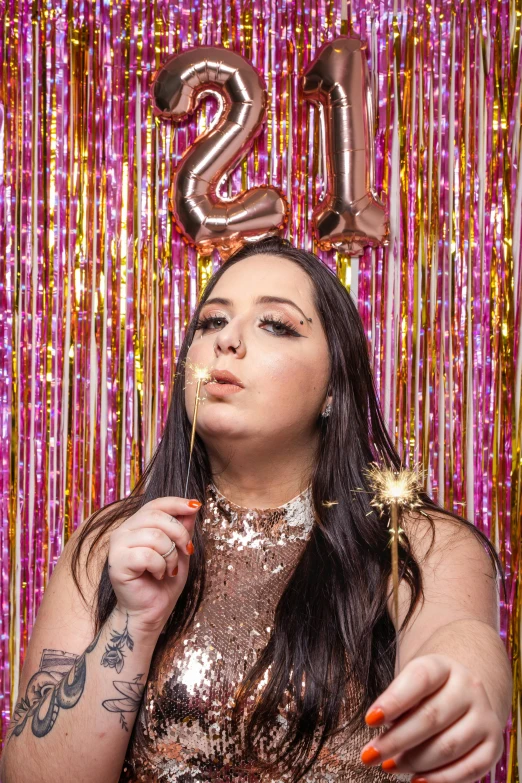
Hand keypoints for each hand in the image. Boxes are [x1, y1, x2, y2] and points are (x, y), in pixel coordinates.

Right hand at [107, 496, 201, 634]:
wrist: (151, 612)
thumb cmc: (163, 583)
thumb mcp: (180, 551)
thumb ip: (183, 529)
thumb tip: (192, 507)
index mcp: (136, 525)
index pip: (156, 504)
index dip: (177, 503)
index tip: (196, 506)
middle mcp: (123, 531)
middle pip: (157, 516)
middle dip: (179, 533)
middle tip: (187, 551)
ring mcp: (117, 546)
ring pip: (154, 536)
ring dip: (171, 555)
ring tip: (169, 569)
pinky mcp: (117, 562)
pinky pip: (147, 554)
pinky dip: (160, 566)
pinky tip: (157, 575)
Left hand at [359, 653, 503, 782]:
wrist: (463, 694)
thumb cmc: (425, 693)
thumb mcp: (410, 686)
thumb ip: (396, 704)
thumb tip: (378, 734)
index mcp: (444, 666)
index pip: (419, 679)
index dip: (393, 701)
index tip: (370, 720)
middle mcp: (469, 687)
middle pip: (431, 717)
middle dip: (396, 740)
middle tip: (369, 755)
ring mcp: (485, 716)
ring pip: (448, 746)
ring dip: (414, 761)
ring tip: (389, 766)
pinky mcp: (494, 745)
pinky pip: (469, 769)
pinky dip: (441, 779)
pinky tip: (416, 781)